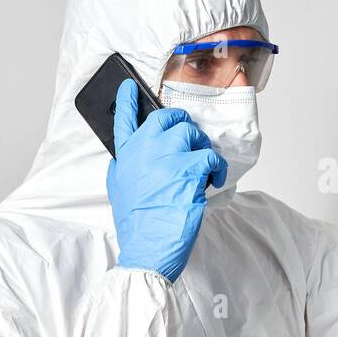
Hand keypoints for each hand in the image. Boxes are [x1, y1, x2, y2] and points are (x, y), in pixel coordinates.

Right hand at [106, 79, 227, 280]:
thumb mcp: (120, 194)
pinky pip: (210, 157)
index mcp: (125, 158)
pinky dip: (217, 169)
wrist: (148, 250)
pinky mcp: (188, 171)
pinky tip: (214, 181)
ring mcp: (165, 159)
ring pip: (191, 133)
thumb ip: (124, 170)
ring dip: (202, 148)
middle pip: (166, 119)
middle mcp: (143, 152)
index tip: (130, 86)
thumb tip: (128, 159)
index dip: (128, 101)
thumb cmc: (137, 226)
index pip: (124, 122)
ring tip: (203, 168)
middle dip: (183, 124)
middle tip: (191, 140)